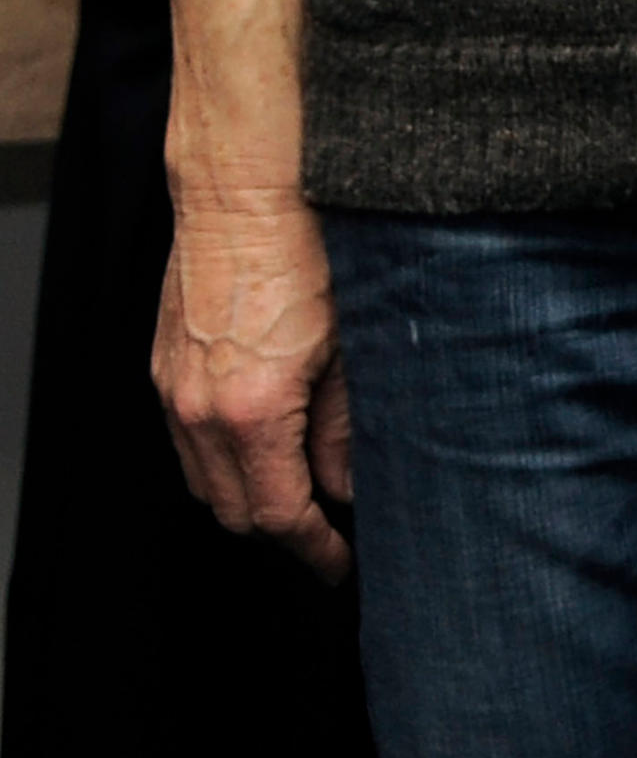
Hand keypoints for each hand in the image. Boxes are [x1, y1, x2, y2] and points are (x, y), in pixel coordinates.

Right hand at [154, 184, 352, 579]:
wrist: (244, 194)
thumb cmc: (309, 254)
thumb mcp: (351, 348)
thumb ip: (347, 427)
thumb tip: (348, 485)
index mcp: (252, 413)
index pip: (279, 513)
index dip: (313, 548)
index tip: (339, 563)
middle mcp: (199, 412)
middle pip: (233, 510)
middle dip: (281, 530)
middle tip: (327, 531)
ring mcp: (174, 392)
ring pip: (203, 480)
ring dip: (248, 496)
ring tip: (299, 490)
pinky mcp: (164, 370)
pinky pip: (186, 441)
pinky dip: (221, 459)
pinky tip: (262, 443)